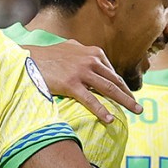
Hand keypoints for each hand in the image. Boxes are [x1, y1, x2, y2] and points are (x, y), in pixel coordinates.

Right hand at [25, 41, 140, 123]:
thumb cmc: (48, 56)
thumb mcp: (71, 48)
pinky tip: (110, 119)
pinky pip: (90, 100)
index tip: (129, 97)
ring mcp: (82, 72)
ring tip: (135, 112)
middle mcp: (91, 61)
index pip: (112, 73)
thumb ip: (85, 53)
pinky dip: (102, 110)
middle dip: (129, 96)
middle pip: (115, 82)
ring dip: (125, 102)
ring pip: (109, 90)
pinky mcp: (71, 84)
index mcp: (93, 53)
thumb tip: (95, 58)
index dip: (123, 87)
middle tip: (139, 109)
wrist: (28, 59)